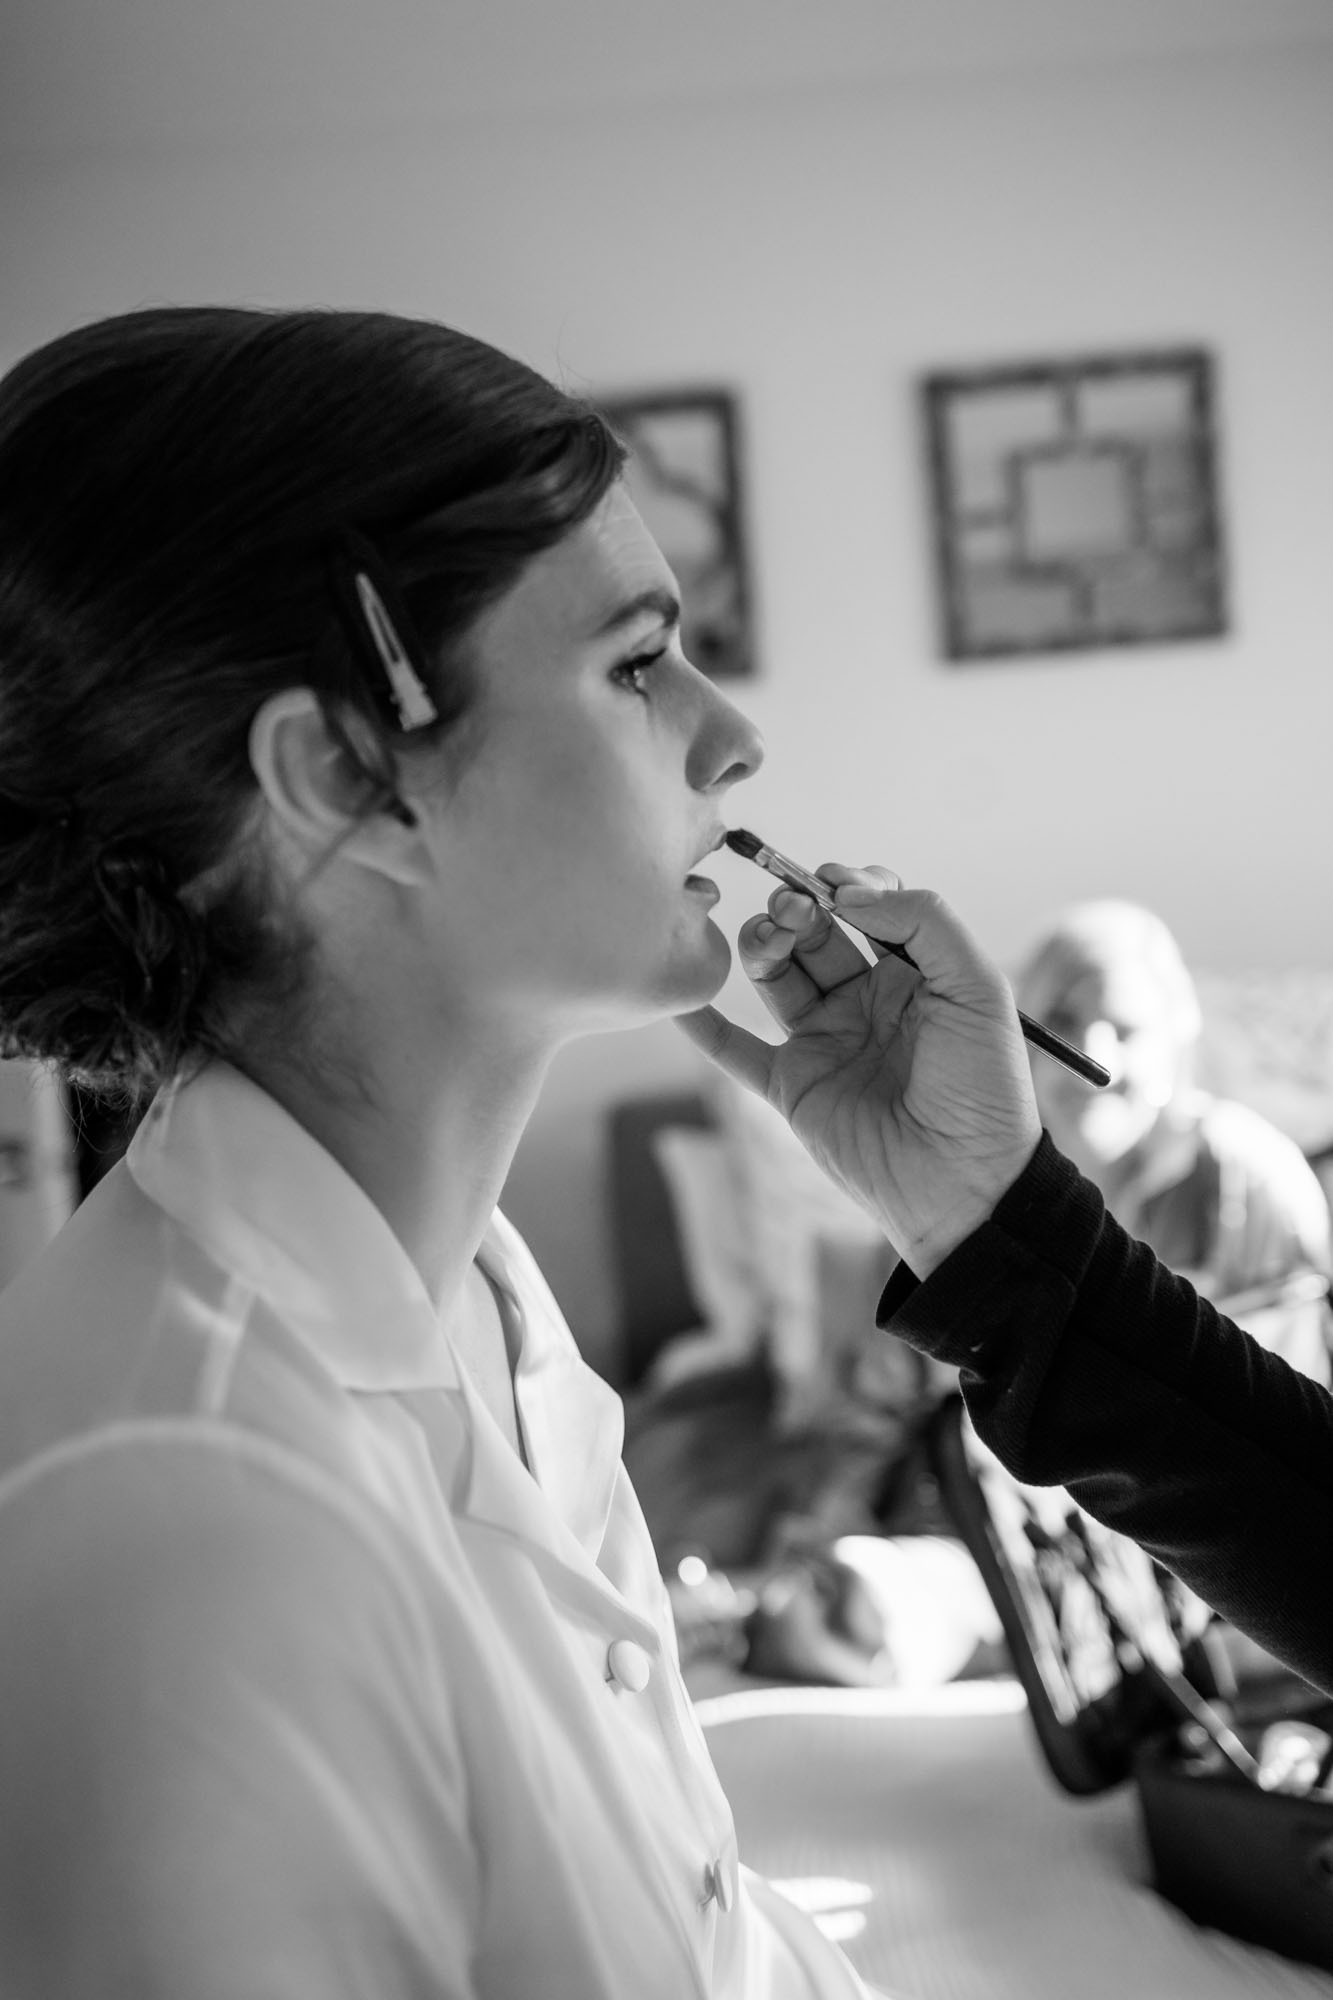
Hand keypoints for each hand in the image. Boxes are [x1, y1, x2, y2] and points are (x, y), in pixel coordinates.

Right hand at [676, 865, 1041, 1276]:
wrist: (965, 1185)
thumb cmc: (984, 1089)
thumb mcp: (977, 988)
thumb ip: (923, 922)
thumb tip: (845, 892)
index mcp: (916, 978)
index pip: (870, 909)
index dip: (848, 888)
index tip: (834, 886)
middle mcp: (867, 1004)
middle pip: (816, 935)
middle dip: (798, 909)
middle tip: (792, 907)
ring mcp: (827, 1044)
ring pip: (777, 976)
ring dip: (763, 944)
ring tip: (768, 938)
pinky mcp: (794, 1088)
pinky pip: (738, 1051)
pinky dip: (705, 1026)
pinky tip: (685, 995)